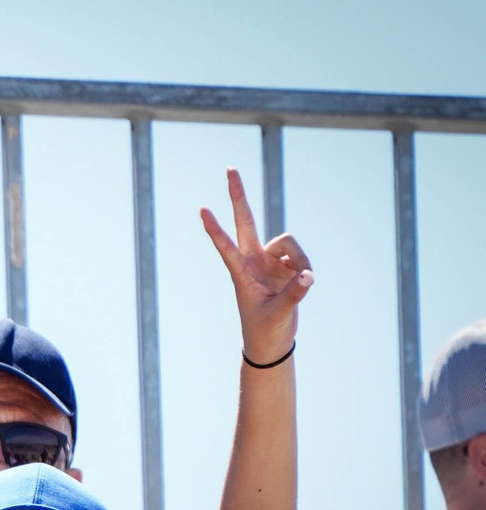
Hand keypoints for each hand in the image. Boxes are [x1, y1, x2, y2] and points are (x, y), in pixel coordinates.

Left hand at [200, 167, 313, 363]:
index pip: (225, 246)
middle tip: (229, 167)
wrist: (272, 342)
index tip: (202, 210)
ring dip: (298, 260)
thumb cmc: (265, 329)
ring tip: (298, 283)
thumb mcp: (278, 314)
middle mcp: (253, 260)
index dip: (215, 229)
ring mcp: (269, 260)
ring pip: (288, 242)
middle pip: (246, 219)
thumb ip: (294, 294)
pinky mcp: (286, 265)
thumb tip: (308, 276)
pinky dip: (305, 270)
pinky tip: (301, 283)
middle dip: (238, 194)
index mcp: (240, 272)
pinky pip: (302, 257)